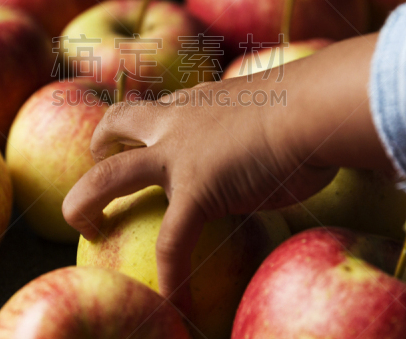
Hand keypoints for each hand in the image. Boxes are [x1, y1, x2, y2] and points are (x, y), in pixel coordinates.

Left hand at [63, 34, 387, 309]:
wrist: (319, 108)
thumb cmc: (315, 109)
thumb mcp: (280, 112)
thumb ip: (269, 132)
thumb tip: (289, 149)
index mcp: (198, 102)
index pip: (156, 110)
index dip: (141, 125)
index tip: (141, 141)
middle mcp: (178, 122)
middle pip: (114, 123)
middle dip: (98, 147)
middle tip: (96, 169)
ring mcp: (179, 155)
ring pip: (108, 178)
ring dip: (86, 205)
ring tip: (87, 233)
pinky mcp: (196, 190)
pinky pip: (173, 243)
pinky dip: (172, 276)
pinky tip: (174, 303)